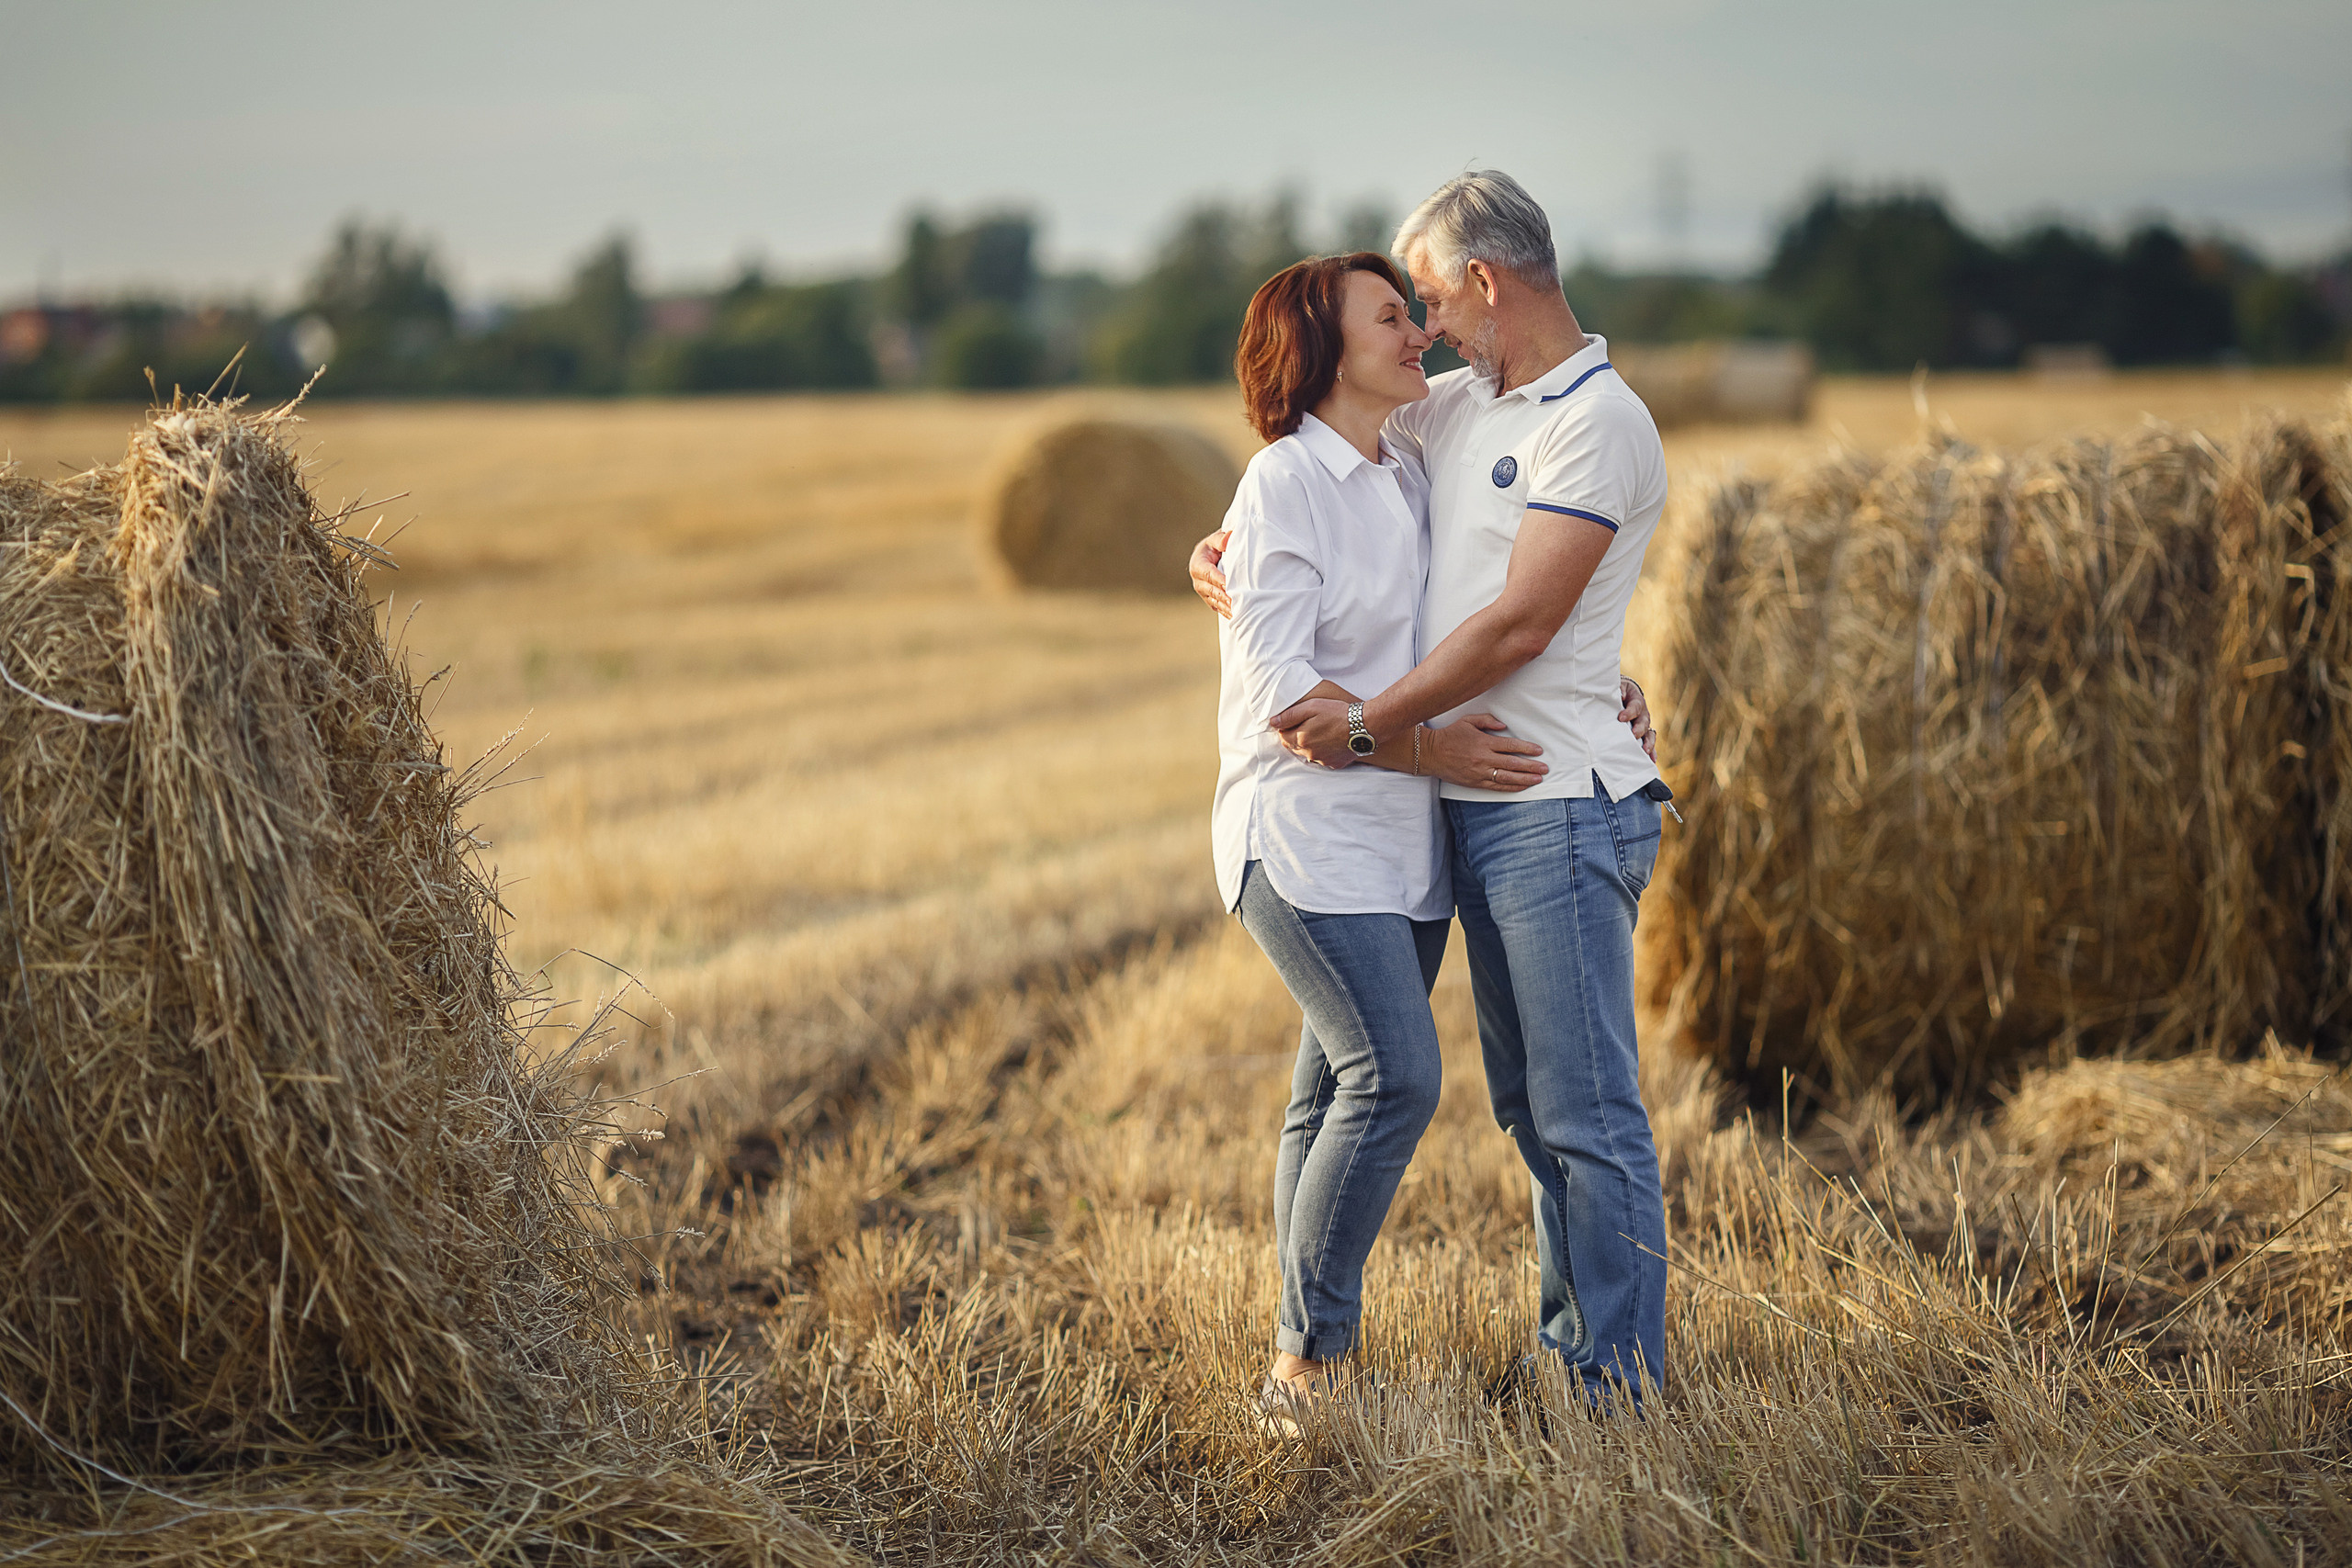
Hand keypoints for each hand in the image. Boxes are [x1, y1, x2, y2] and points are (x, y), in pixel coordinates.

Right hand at [1190, 530, 1230, 617]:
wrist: (1208, 557)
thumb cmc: (1213, 547)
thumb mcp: (1215, 539)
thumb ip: (1221, 539)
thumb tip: (1228, 537)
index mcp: (1198, 565)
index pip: (1209, 574)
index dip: (1219, 581)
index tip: (1229, 586)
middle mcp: (1198, 581)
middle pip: (1212, 590)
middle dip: (1224, 597)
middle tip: (1236, 603)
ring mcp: (1203, 592)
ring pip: (1215, 601)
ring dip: (1226, 607)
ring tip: (1238, 612)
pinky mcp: (1209, 599)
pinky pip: (1217, 607)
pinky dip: (1226, 612)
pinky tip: (1236, 616)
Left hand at [1266, 697, 1355, 767]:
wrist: (1365, 725)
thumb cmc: (1338, 713)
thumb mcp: (1311, 707)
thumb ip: (1290, 715)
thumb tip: (1273, 722)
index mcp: (1300, 739)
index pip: (1283, 737)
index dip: (1287, 728)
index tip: (1297, 720)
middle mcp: (1309, 754)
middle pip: (1294, 747)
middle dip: (1298, 736)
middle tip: (1311, 724)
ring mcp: (1322, 761)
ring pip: (1309, 754)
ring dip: (1311, 745)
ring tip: (1324, 731)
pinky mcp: (1334, 764)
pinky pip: (1323, 759)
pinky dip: (1325, 751)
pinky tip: (1333, 740)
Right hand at [1427, 715, 1546, 791]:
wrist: (1430, 754)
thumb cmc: (1449, 735)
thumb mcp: (1468, 721)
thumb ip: (1487, 720)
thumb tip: (1504, 725)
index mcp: (1483, 742)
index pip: (1510, 746)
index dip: (1527, 749)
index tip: (1539, 751)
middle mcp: (1483, 758)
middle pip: (1513, 763)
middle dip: (1531, 766)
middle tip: (1545, 768)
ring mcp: (1479, 772)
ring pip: (1507, 777)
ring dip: (1525, 779)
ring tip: (1538, 779)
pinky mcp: (1475, 783)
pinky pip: (1497, 787)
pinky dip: (1511, 787)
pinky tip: (1522, 787)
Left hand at [1618, 677, 1656, 762]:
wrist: (1625, 694)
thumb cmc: (1619, 692)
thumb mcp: (1619, 687)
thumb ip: (1619, 690)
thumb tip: (1620, 695)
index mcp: (1637, 701)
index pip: (1635, 707)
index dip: (1629, 712)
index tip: (1621, 717)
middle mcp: (1643, 714)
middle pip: (1644, 722)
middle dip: (1639, 729)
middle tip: (1634, 735)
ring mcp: (1644, 725)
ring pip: (1649, 734)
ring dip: (1648, 743)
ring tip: (1645, 751)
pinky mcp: (1643, 735)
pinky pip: (1649, 743)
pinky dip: (1651, 752)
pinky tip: (1652, 760)